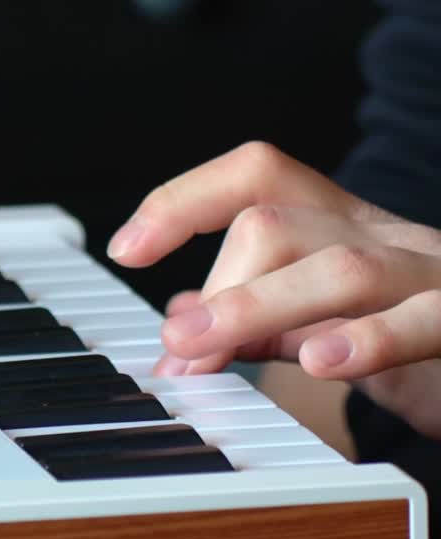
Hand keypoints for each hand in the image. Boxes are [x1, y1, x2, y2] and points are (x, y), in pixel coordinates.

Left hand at [107, 141, 440, 438]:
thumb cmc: (420, 338)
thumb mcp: (329, 322)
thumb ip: (262, 320)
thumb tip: (184, 320)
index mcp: (342, 227)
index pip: (257, 176)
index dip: (184, 197)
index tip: (127, 246)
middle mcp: (382, 237)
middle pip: (280, 224)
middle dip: (215, 286)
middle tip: (173, 347)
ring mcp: (430, 275)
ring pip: (338, 267)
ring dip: (254, 309)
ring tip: (202, 352)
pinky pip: (425, 318)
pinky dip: (370, 340)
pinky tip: (319, 362)